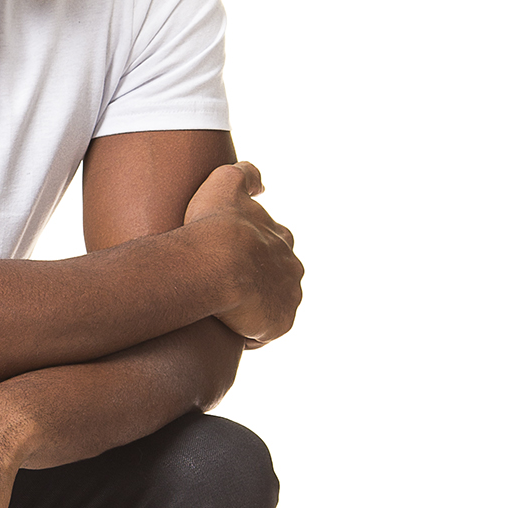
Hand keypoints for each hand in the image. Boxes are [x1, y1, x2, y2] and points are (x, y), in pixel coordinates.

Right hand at [184, 161, 303, 346]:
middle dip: (257, 282)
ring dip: (252, 309)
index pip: (275, 244)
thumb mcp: (225, 183)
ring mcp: (288, 298)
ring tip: (222, 312)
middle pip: (277, 278)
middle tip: (224, 285)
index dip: (253, 250)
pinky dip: (246, 332)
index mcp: (282, 239)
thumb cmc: (214, 225)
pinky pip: (262, 333)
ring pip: (271, 306)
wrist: (215, 266)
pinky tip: (224, 328)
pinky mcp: (279, 325)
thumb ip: (245, 174)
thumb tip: (263, 185)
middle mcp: (292, 268)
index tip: (231, 255)